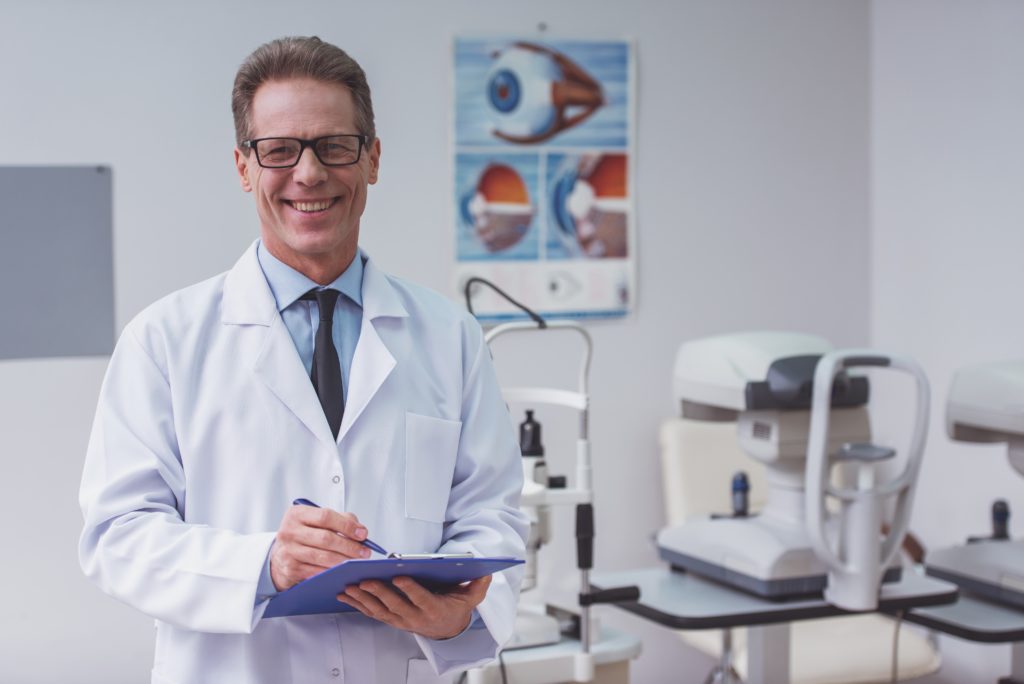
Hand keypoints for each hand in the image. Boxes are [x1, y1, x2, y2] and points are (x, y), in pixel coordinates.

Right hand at [270, 505, 370, 590]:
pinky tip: (342, 571)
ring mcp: (288, 551)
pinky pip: (317, 571)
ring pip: (323, 557)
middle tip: (364, 552)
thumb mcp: (317, 521)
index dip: (347, 525)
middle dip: (349, 546)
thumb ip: (340, 519)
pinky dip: (332, 572)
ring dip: (344, 560)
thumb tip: (360, 530)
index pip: (326, 516)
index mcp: (297, 514)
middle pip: (326, 538)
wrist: (280, 556)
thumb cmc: (305, 535)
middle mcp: (289, 531)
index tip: (363, 534)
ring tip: (357, 561)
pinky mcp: (290, 569)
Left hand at [337, 574, 491, 639]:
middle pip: (395, 605)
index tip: (399, 577)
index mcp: (433, 609)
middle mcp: (415, 617)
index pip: (421, 598)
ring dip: (363, 599)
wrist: (446, 629)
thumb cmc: (456, 607)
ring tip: (349, 587)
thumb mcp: (471, 598)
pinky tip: (345, 595)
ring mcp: (401, 620)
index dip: (410, 589)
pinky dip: (357, 604)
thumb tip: (486, 573)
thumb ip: (478, 586)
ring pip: (379, 610)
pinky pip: (372, 613)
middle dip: (379, 592)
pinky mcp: (391, 620)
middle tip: (365, 580)